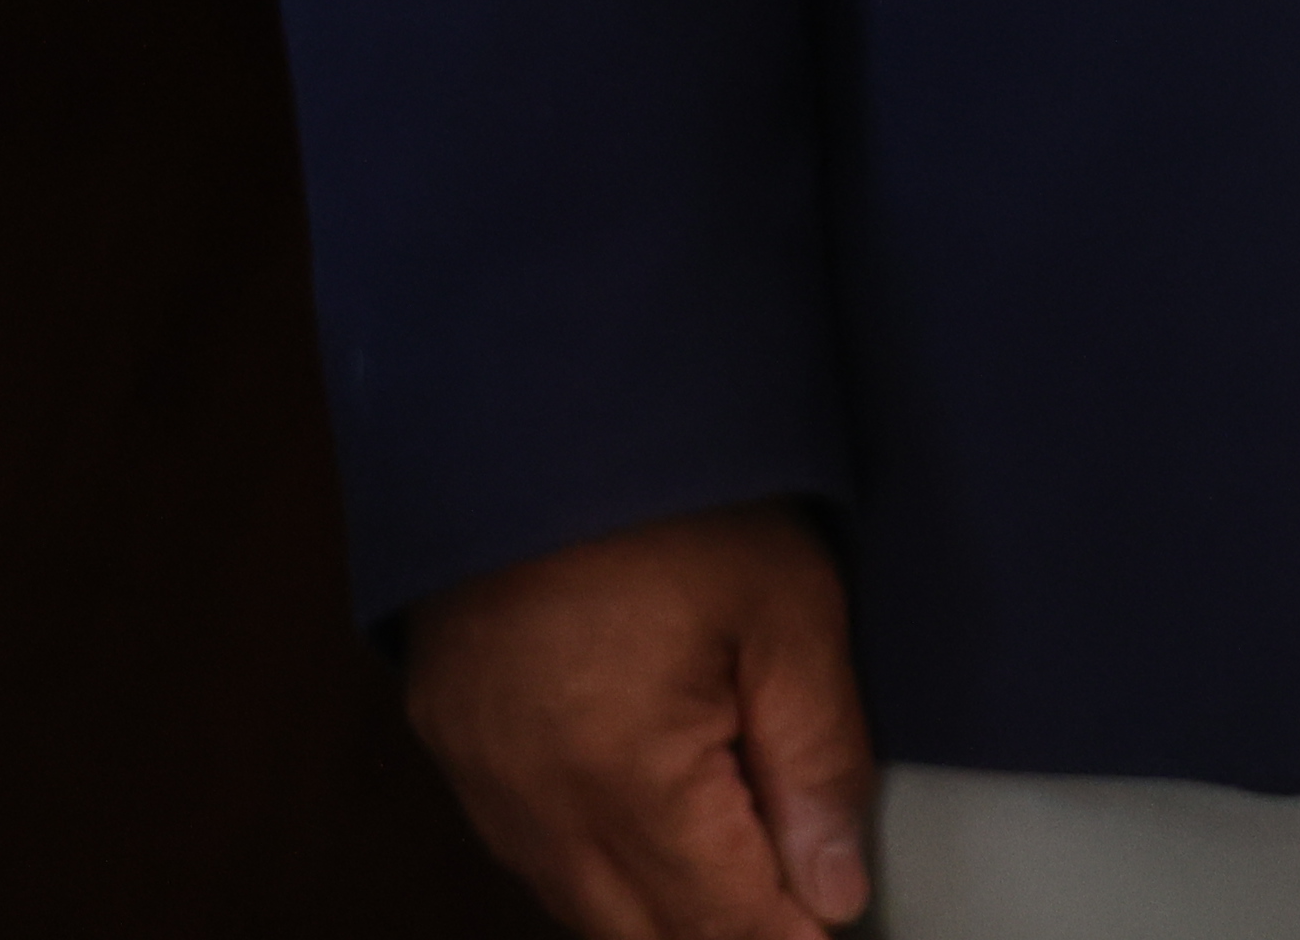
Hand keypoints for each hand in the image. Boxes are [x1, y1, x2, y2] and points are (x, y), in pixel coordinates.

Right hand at [405, 507, 871, 939]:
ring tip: (751, 882)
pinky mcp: (457, 752)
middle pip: (642, 933)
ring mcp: (484, 785)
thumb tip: (835, 890)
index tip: (842, 928)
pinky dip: (599, 872)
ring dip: (662, 913)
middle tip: (804, 908)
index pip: (720, 921)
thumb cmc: (678, 500)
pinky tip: (657, 849)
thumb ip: (816, 763)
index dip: (792, 934)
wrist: (534, 411)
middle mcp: (536, 807)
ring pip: (579, 906)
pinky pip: (531, 856)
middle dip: (729, 933)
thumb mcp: (790, 614)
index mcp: (624, 779)